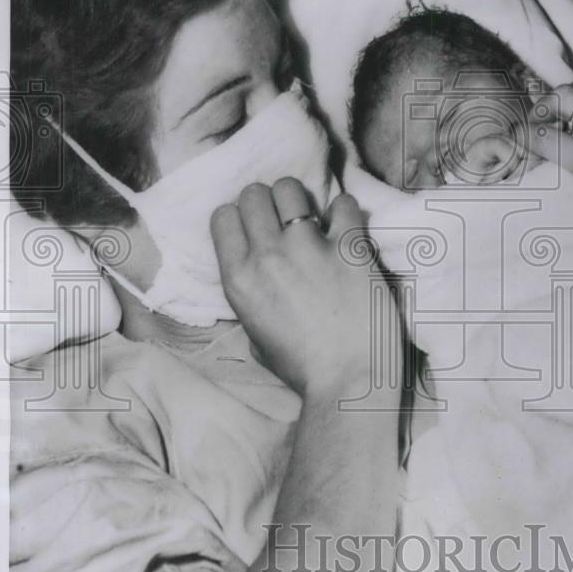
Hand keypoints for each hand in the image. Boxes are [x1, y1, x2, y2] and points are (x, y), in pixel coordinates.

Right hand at [211, 178, 399, 396]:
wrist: (349, 383)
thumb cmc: (303, 370)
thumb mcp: (256, 336)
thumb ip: (253, 298)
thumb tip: (263, 276)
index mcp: (238, 279)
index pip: (222, 216)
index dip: (240, 217)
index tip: (256, 229)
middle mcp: (267, 256)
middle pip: (255, 194)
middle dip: (269, 203)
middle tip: (286, 221)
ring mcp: (309, 247)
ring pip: (291, 188)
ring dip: (301, 200)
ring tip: (314, 219)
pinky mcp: (350, 247)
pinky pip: (344, 204)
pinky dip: (345, 211)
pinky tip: (348, 230)